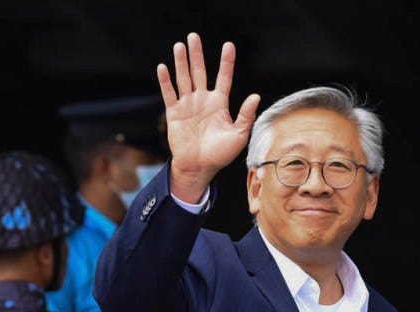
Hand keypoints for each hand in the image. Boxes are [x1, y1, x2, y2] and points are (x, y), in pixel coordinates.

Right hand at [157, 32, 261, 202]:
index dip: (226, 62)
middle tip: (194, 36)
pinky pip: (169, 94)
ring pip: (184, 78)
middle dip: (197, 55)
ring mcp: (188, 105)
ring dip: (181, 62)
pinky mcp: (174, 113)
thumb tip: (256, 96)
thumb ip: (246, 115)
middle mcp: (203, 101)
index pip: (224, 78)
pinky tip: (164, 67)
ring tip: (180, 45)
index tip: (229, 45)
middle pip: (200, 72)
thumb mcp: (239, 135)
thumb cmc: (221, 154)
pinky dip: (166, 81)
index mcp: (220, 104)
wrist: (200, 167)